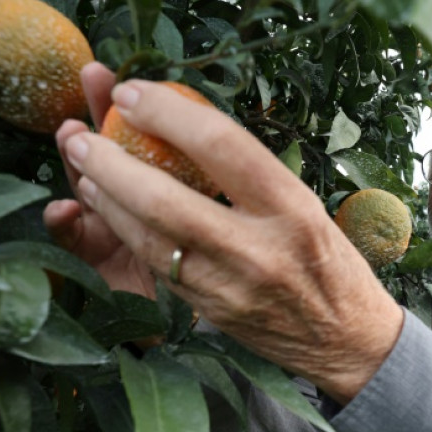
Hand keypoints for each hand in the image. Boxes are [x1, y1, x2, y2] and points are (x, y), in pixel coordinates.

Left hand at [57, 79, 403, 403]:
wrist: (349, 339)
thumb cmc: (332, 260)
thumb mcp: (306, 205)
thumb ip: (251, 173)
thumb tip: (185, 126)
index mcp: (292, 206)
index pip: (221, 144)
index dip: (167, 112)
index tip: (134, 91)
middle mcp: (260, 248)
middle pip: (165, 198)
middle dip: (112, 162)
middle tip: (82, 135)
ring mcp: (230, 287)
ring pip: (148, 237)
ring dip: (105, 199)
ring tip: (83, 166)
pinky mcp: (210, 313)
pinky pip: (155, 265)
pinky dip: (124, 231)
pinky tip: (105, 208)